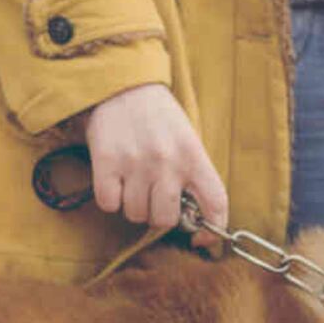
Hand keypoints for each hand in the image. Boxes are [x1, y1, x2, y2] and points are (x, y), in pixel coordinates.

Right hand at [84, 84, 227, 246]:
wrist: (122, 84)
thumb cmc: (157, 116)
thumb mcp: (186, 138)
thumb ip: (192, 174)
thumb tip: (194, 218)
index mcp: (194, 155)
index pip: (216, 203)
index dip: (212, 230)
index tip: (201, 238)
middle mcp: (168, 161)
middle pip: (166, 219)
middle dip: (158, 215)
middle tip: (152, 196)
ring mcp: (137, 163)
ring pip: (136, 214)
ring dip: (132, 205)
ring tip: (132, 181)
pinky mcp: (107, 162)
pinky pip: (109, 204)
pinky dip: (110, 198)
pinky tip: (114, 178)